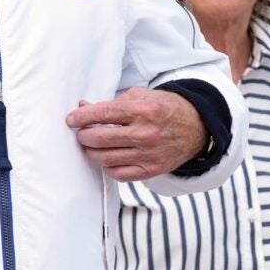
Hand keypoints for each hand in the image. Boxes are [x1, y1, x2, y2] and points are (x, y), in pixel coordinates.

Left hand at [66, 87, 205, 180]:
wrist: (198, 129)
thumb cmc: (167, 108)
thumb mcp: (142, 96)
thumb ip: (113, 102)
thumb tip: (83, 107)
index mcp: (142, 110)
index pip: (102, 113)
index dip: (81, 117)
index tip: (72, 120)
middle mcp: (145, 133)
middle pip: (99, 138)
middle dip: (83, 136)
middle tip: (81, 133)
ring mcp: (148, 154)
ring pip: (105, 158)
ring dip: (91, 152)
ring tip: (91, 146)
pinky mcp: (151, 170)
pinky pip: (119, 174)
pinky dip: (107, 167)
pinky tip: (107, 158)